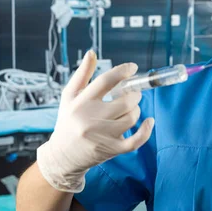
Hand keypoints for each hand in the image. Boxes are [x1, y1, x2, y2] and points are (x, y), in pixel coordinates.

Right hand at [37, 51, 153, 192]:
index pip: (105, 81)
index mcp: (81, 102)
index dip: (122, 71)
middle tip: (133, 93)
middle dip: (134, 94)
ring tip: (131, 108)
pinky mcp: (111, 150)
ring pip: (131, 117)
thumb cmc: (68, 121)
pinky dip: (146, 130)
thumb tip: (92, 52)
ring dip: (136, 109)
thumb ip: (82, 74)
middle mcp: (90, 119)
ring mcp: (102, 136)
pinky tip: (150, 122)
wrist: (62, 157)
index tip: (132, 67)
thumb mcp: (70, 97)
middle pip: (124, 101)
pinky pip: (136, 140)